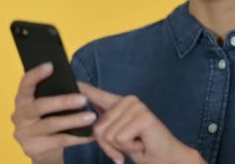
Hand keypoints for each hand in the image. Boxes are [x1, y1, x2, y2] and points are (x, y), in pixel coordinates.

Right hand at [11, 63, 95, 163]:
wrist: (42, 150)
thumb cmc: (48, 120)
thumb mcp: (48, 107)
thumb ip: (54, 94)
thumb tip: (76, 83)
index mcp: (22, 100)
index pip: (25, 84)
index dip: (36, 74)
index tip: (51, 66)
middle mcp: (19, 116)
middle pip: (40, 106)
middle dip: (63, 101)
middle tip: (83, 99)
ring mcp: (24, 133)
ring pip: (51, 124)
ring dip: (73, 120)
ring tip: (91, 117)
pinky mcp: (33, 148)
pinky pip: (59, 141)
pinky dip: (77, 138)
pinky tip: (90, 134)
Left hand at [78, 82, 204, 163]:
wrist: (164, 159)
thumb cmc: (139, 148)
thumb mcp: (116, 137)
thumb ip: (104, 125)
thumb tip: (87, 114)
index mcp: (119, 103)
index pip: (97, 93)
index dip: (82, 88)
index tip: (70, 78)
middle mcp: (128, 100)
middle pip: (97, 127)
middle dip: (108, 146)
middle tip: (124, 148)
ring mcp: (136, 106)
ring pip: (107, 134)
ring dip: (119, 148)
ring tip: (135, 144)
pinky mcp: (143, 117)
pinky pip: (120, 138)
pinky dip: (129, 148)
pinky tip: (141, 144)